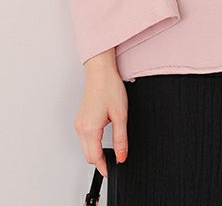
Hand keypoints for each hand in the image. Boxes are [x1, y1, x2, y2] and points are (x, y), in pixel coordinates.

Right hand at [74, 62, 128, 176]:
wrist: (100, 71)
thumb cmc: (109, 87)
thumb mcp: (120, 115)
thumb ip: (121, 139)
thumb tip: (121, 156)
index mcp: (89, 129)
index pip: (95, 157)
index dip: (104, 167)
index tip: (110, 171)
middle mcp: (81, 128)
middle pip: (88, 154)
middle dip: (100, 161)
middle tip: (112, 163)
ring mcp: (79, 123)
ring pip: (86, 146)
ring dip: (96, 150)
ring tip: (110, 150)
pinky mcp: (80, 118)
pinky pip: (84, 136)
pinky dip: (92, 141)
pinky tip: (102, 137)